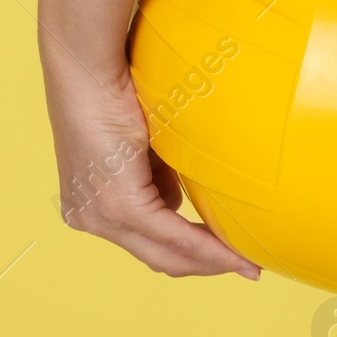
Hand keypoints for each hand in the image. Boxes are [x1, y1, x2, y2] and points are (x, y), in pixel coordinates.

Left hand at [48, 64, 260, 279]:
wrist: (89, 68)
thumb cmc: (113, 91)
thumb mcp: (140, 146)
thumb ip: (156, 178)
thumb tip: (177, 200)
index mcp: (90, 204)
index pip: (146, 243)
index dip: (189, 255)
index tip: (228, 258)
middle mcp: (90, 217)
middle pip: (157, 258)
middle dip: (204, 266)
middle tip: (247, 267)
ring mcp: (101, 217)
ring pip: (166, 254)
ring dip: (210, 258)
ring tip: (247, 257)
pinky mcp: (120, 206)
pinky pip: (174, 235)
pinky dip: (208, 246)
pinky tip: (236, 252)